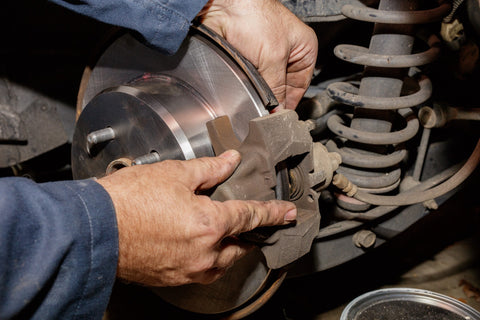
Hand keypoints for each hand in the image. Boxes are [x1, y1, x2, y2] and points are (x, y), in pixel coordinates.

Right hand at [97, 150, 296, 285]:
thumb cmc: (129, 201)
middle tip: (245, 221)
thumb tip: (230, 161)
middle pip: (240, 246)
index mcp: (210, 224)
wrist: (95, 229)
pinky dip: (206, 258)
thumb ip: (209, 169)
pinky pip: (201, 271)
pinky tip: (193, 243)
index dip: (273, 213)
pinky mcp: (172, 279)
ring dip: (227, 248)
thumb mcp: (174, 174)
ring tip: (217, 232)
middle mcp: (205, 254)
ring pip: (222, 262)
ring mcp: (188, 270)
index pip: (252, 217)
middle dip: (247, 234)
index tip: (288, 214)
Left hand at [198, 0, 317, 109]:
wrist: (223, 6)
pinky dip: (246, 88)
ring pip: (264, 87)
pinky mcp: (247, 60)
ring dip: (259, 94)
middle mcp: (285, 54)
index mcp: (303, 49)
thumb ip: (277, 87)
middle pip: (282, 88)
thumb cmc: (254, 15)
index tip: (281, 119)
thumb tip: (278, 113)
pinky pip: (249, 82)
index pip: (300, 86)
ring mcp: (265, 58)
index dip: (290, 103)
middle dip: (274, 100)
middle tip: (266, 115)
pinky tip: (244, 93)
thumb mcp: (274, 57)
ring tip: (254, 103)